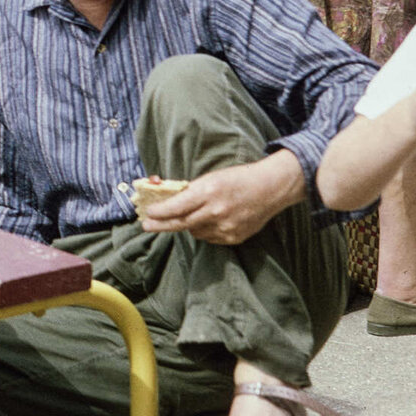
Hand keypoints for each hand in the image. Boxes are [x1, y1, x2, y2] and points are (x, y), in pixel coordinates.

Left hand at [140, 154, 302, 244]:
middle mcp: (216, 212)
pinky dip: (203, 230)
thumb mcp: (210, 178)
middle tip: (146, 225)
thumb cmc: (237, 179)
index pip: (177, 207)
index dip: (160, 212)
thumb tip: (165, 197)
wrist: (270, 189)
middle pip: (181, 223)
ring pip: (194, 232)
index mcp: (209, 192)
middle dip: (161, 225)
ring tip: (189, 214)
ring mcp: (226, 227)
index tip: (148, 212)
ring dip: (186, 225)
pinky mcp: (234, 238)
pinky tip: (208, 220)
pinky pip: (209, 237)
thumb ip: (190, 190)